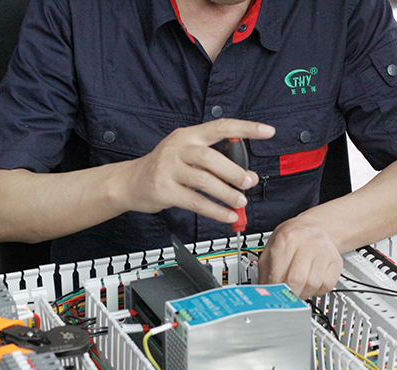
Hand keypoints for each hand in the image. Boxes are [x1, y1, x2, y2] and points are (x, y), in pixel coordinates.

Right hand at [117, 119, 274, 223]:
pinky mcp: (164, 190)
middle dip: (234, 172)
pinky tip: (227, 215)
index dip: (246, 129)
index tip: (268, 131)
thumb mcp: (183, 152)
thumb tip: (244, 173)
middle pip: (211, 158)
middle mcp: (177, 148)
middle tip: (249, 182)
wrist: (129, 182)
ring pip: (204, 181)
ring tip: (240, 201)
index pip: (220, 127)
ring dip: (227, 194)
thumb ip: (209, 157)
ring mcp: (168, 169)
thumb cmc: (162, 168)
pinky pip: (195, 202)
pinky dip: (215, 211)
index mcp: (187, 135)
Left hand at [258, 218, 342, 298]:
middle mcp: (306, 243)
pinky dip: (317, 291)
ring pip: (313, 285)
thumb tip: (265, 294)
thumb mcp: (270, 250)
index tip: (274, 298)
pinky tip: (310, 285)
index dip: (275, 291)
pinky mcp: (336, 261)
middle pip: (297, 280)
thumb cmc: (289, 240)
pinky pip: (327, 285)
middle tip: (286, 297)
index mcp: (285, 239)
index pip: (278, 274)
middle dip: (290, 295)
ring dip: (303, 294)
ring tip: (297, 290)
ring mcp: (323, 251)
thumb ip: (266, 272)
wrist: (311, 227)